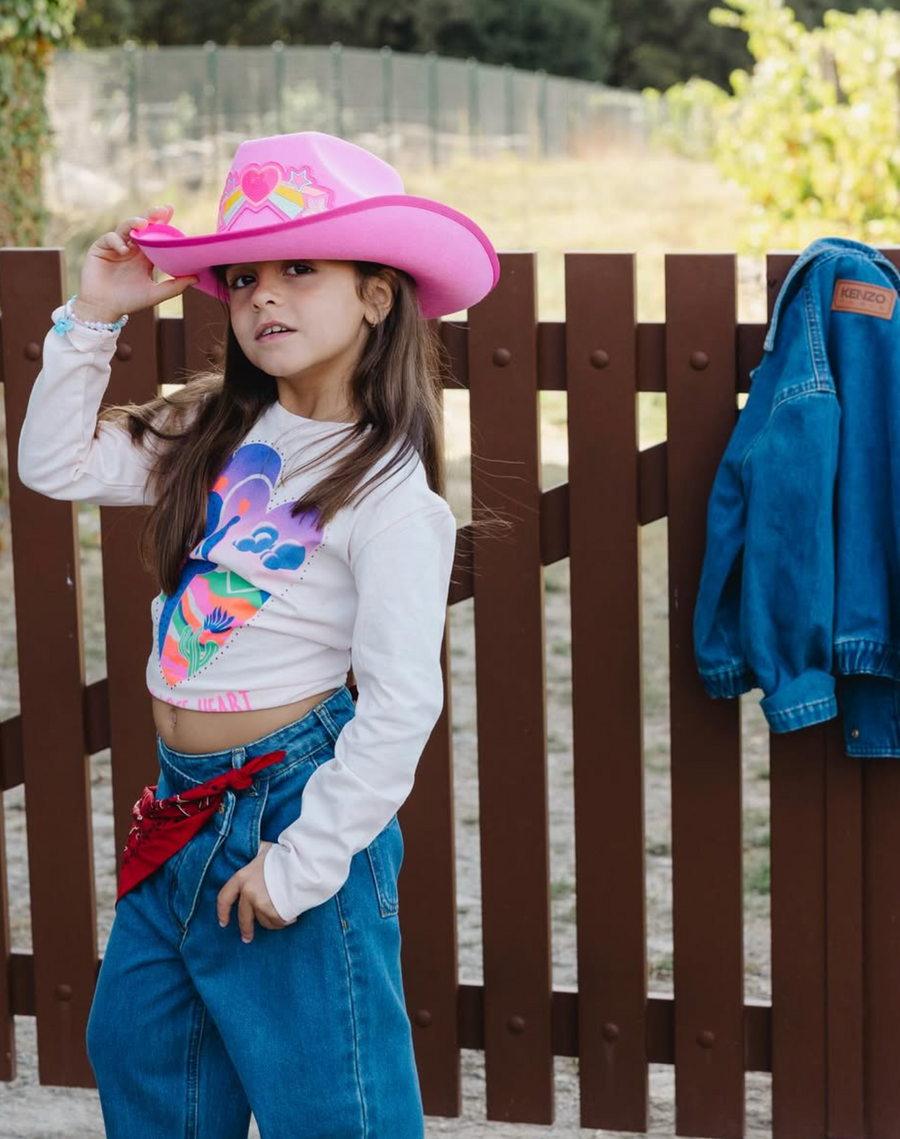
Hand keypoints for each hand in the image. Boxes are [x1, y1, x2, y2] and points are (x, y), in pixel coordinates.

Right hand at [75, 204, 197, 322]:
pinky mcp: (100, 248)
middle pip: (141, 226)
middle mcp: (131, 248)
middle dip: (150, 216)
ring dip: (134, 222)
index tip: (170, 211)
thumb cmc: (129, 302)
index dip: (162, 223)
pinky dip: (117, 241)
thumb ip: (175, 286)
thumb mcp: (155, 294)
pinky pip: (110, 238)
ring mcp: (116, 247)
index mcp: (145, 257)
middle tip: (161, 210)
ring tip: (143, 224)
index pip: (155, 236)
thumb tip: (197, 278)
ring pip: (125, 227)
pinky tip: (124, 250)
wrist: (105, 309)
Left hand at [217, 841, 292, 942]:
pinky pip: (277, 923)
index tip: (223, 922)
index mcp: (242, 877)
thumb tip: (254, 849)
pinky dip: (284, 921)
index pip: (224, 898)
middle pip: (243, 917)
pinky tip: (291, 914)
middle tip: (247, 938)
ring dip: (271, 920)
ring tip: (282, 911)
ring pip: (262, 921)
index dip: (222, 912)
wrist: (303, 864)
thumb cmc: (285, 855)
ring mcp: (261, 904)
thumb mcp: (265, 850)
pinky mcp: (274, 913)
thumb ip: (256, 854)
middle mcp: (248, 893)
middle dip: (245, 929)